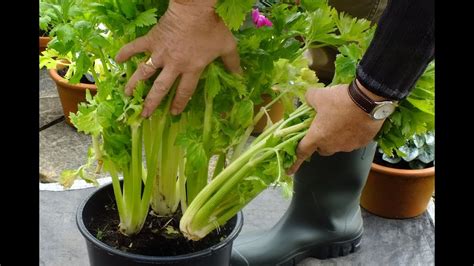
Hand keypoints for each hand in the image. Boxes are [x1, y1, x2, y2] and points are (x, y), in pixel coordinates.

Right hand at [115, 0, 240, 116]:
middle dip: (152, 103)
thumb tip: (241, 76)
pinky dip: (126, 51)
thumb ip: (233, 63)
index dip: (179, 104)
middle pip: (161, 88)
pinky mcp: (152, 40)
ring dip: (135, 85)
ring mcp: (160, 53)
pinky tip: (116, 58)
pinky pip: (136, 47)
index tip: (173, 113)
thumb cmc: (213, 28)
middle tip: (144, 115)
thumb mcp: (227, 47)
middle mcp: (174, 65)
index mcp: (192, 69)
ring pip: (144, 72)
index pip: (185, 92)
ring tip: (126, 95)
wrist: (196, 9)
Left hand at [287, 82, 385, 173]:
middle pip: (321, 149)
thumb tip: (308, 98)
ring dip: (336, 138)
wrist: (369, 101)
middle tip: (323, 128)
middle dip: (320, 141)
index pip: (302, 152)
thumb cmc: (341, 100)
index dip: (295, 162)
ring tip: (341, 122)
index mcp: (317, 136)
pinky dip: (351, 135)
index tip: (290, 171)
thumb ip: (310, 98)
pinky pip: (353, 142)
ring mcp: (348, 146)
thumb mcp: (319, 95)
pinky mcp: (362, 143)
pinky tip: (354, 123)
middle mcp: (331, 145)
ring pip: (337, 146)